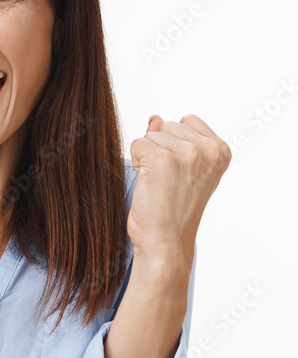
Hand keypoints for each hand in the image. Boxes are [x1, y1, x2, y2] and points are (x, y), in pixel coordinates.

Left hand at [127, 114, 230, 278]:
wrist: (165, 241)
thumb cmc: (172, 210)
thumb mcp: (182, 170)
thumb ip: (172, 139)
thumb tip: (155, 117)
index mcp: (220, 150)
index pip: (186, 120)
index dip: (174, 144)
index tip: (179, 173)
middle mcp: (208, 149)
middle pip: (166, 126)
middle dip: (160, 150)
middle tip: (167, 182)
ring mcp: (186, 153)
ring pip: (149, 136)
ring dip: (147, 159)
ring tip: (159, 185)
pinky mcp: (162, 159)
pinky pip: (136, 145)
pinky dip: (136, 164)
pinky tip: (149, 184)